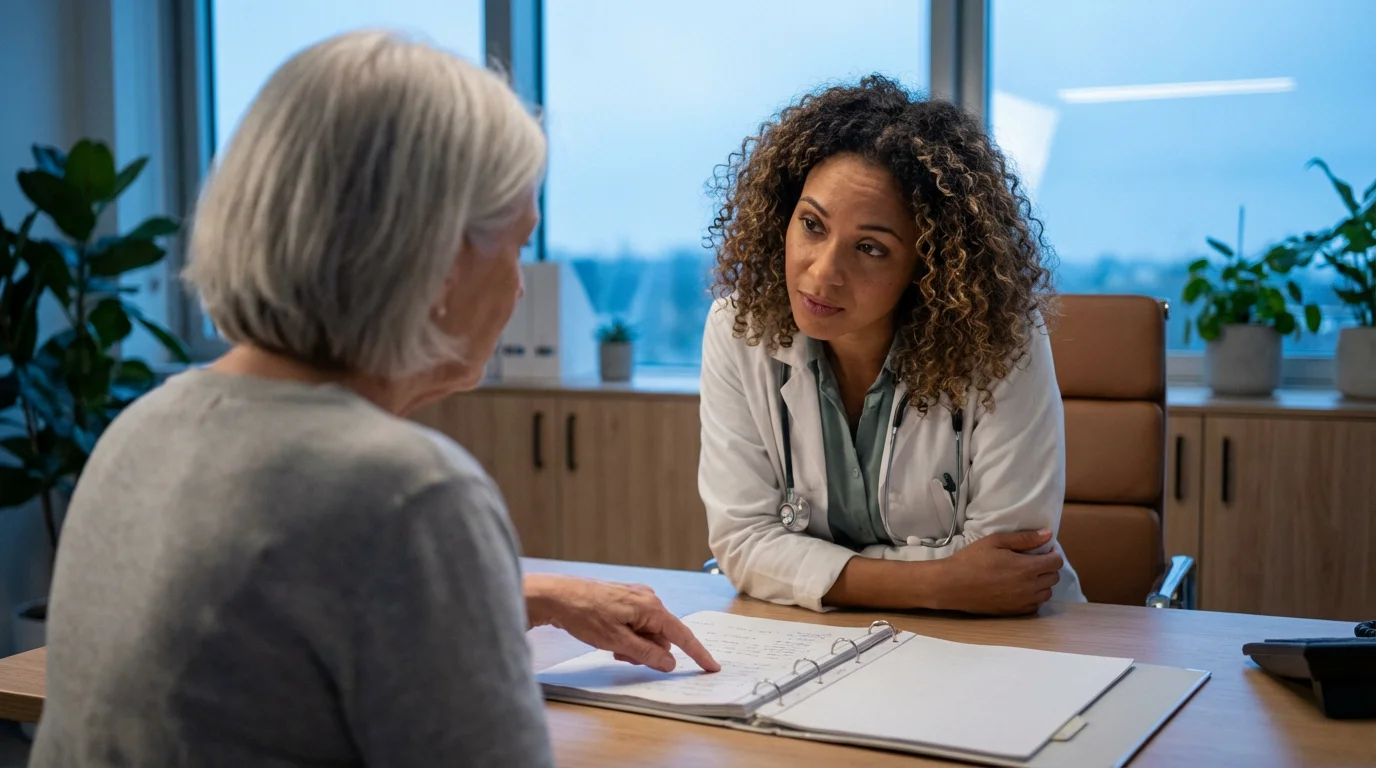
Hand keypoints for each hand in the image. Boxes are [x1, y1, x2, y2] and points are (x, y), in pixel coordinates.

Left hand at [525, 574, 720, 673]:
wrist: (557, 596)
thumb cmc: (585, 615)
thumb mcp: (617, 642)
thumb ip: (646, 654)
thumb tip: (670, 663)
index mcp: (651, 607)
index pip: (682, 635)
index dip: (698, 653)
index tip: (712, 666)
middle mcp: (648, 599)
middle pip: (662, 636)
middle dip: (648, 652)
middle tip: (621, 656)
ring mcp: (636, 597)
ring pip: (647, 632)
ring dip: (634, 646)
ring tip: (611, 646)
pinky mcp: (624, 599)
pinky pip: (636, 624)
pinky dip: (627, 636)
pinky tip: (609, 637)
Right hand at [933, 529, 1062, 615]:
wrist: (952, 585)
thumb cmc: (972, 559)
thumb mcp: (996, 541)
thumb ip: (1025, 539)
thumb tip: (1048, 534)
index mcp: (1026, 568)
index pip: (1056, 562)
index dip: (1053, 553)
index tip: (1043, 549)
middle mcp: (1029, 587)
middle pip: (1054, 578)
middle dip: (1048, 567)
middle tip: (1034, 560)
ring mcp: (1022, 602)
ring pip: (1047, 593)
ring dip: (1043, 583)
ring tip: (1027, 575)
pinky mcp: (1014, 612)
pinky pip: (1035, 605)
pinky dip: (1034, 597)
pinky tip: (1021, 589)